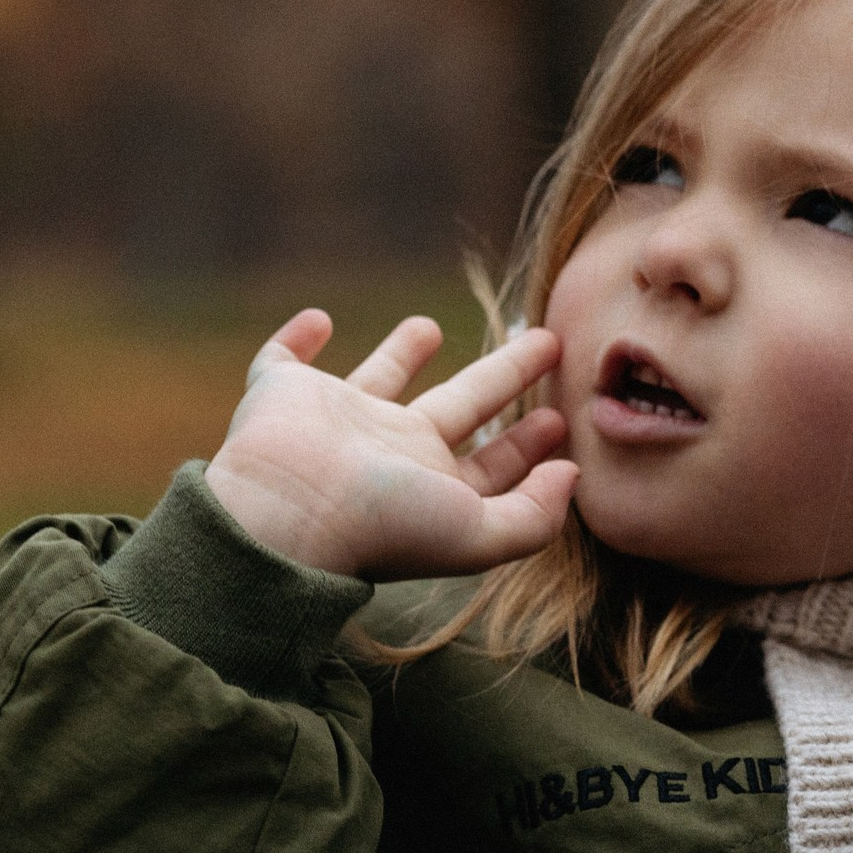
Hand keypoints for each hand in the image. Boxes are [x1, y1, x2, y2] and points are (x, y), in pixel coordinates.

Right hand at [205, 310, 576, 581]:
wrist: (282, 514)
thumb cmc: (382, 525)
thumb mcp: (476, 532)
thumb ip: (533, 515)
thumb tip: (571, 475)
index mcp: (432, 485)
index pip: (491, 464)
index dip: (528, 444)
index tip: (562, 418)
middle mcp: (388, 454)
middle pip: (459, 406)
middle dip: (503, 377)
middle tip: (547, 342)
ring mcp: (334, 423)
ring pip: (376, 380)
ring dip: (401, 354)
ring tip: (431, 327)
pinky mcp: (281, 394)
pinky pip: (283, 360)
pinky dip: (294, 340)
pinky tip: (316, 320)